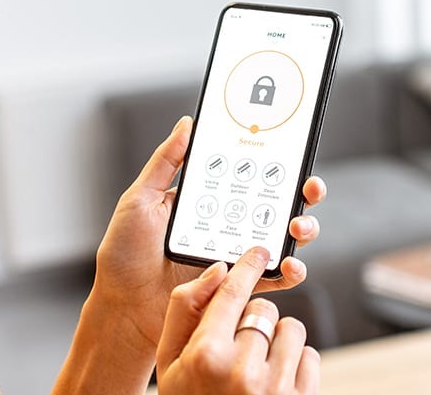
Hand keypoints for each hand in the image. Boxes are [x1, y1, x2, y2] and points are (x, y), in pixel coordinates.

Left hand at [90, 116, 326, 354]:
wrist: (121, 306)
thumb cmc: (124, 254)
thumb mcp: (140, 199)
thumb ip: (165, 162)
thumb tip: (187, 124)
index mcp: (209, 201)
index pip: (250, 175)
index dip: (277, 163)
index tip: (293, 152)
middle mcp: (228, 225)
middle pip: (277, 204)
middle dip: (303, 193)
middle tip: (309, 188)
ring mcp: (236, 256)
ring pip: (283, 239)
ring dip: (302, 229)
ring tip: (298, 227)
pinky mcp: (239, 288)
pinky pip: (273, 279)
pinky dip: (290, 272)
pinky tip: (290, 265)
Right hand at [156, 248, 320, 393]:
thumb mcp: (168, 363)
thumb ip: (183, 312)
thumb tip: (218, 271)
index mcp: (205, 356)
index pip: (233, 293)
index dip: (248, 266)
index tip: (259, 250)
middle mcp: (242, 370)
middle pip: (263, 309)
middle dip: (254, 320)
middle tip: (240, 345)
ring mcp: (275, 388)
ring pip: (292, 329)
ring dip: (278, 340)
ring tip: (258, 365)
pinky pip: (310, 355)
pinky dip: (296, 363)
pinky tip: (274, 382)